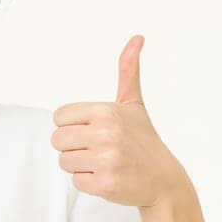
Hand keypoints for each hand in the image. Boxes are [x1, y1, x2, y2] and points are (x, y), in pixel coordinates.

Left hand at [50, 34, 188, 208]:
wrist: (164, 179)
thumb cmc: (144, 139)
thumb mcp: (134, 103)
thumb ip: (128, 70)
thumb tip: (137, 37)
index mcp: (106, 111)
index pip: (59, 117)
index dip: (73, 126)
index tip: (94, 130)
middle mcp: (106, 133)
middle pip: (57, 140)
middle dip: (73, 146)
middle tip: (98, 149)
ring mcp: (106, 160)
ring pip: (64, 161)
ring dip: (80, 165)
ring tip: (104, 163)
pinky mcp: (105, 185)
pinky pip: (76, 182)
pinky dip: (89, 183)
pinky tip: (108, 177)